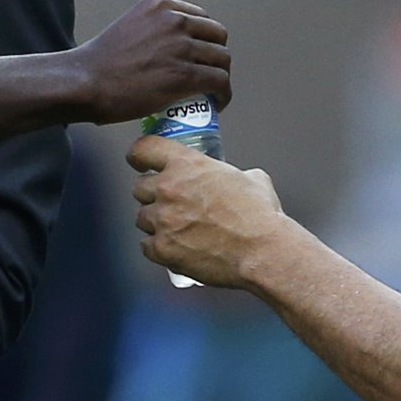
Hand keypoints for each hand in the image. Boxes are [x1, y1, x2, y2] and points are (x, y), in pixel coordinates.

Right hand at [72, 0, 230, 122]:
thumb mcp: (128, 28)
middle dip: (215, 55)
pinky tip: (217, 103)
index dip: (204, 39)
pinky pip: (219, 81)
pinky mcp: (185, 75)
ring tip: (213, 92)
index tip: (199, 55)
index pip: (200, 17)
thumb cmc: (99, 63)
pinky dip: (223, 93)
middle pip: (216, 36)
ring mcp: (182, 47)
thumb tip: (165, 53)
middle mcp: (175, 20)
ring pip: (222, 60)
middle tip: (207, 74)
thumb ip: (151, 31)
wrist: (85, 81)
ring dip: (221, 76)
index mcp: (160, 5)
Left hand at [130, 133, 288, 288]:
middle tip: (171, 204)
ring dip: (155, 223)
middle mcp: (169, 188)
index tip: (141, 163)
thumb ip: (229, 174)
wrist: (261, 251)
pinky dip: (159, 248)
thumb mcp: (251, 178)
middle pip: (139, 188)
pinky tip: (177, 248)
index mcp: (187, 164)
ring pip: (142, 218)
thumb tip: (232, 179)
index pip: (143, 149)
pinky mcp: (162, 248)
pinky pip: (146, 246)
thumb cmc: (260, 216)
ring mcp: (162, 220)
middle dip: (152, 195)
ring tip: (178, 230)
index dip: (140, 156)